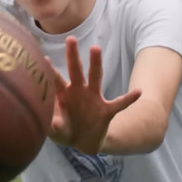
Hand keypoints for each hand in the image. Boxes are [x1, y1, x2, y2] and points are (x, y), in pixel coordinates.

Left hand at [45, 36, 140, 153]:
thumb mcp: (55, 131)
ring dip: (96, 63)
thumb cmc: (66, 131)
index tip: (43, 58)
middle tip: (70, 39)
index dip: (50, 70)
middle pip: (75, 70)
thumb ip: (53, 126)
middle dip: (73, 55)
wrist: (83, 142)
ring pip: (96, 77)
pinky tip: (138, 92)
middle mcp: (79, 91)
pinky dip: (129, 98)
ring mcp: (94, 99)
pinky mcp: (106, 110)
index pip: (56, 79)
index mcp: (64, 94)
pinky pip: (120, 103)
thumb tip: (53, 123)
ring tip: (95, 48)